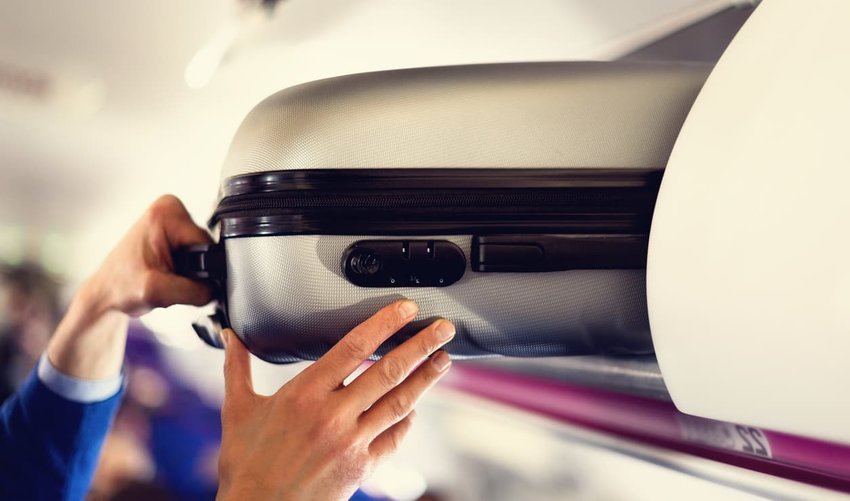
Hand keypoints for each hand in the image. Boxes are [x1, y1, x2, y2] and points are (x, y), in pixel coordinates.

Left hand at [47, 195, 211, 378]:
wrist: (106, 293)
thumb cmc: (120, 286)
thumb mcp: (159, 293)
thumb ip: (196, 291)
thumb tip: (218, 289)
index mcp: (166, 213)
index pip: (207, 245)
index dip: (199, 270)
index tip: (174, 276)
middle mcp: (170, 209)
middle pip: (205, 248)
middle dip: (192, 271)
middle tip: (167, 279)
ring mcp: (171, 219)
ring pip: (202, 254)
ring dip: (188, 272)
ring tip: (164, 277)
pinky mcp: (172, 231)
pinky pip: (195, 254)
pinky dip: (184, 269)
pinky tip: (166, 273)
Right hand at [217, 300, 453, 500]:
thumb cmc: (247, 464)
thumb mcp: (238, 409)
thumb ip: (237, 368)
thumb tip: (230, 336)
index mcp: (304, 394)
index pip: (353, 347)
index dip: (384, 323)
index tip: (406, 309)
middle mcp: (333, 415)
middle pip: (388, 371)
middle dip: (421, 346)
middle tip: (444, 329)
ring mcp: (351, 442)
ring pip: (399, 402)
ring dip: (426, 378)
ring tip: (443, 360)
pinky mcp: (362, 467)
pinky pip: (394, 438)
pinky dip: (407, 420)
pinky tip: (415, 407)